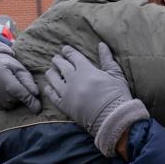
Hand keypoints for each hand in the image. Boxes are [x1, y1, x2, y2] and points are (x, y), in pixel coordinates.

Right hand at [0, 39, 41, 112]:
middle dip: (21, 98)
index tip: (38, 109)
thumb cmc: (6, 65)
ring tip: (9, 89)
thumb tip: (36, 93)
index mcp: (1, 74)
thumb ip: (27, 80)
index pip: (18, 91)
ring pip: (8, 105)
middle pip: (14, 100)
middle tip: (19, 87)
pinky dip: (5, 102)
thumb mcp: (19, 68)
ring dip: (13, 101)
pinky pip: (0, 107)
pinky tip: (3, 92)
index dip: (29, 101)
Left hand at [43, 42, 147, 156]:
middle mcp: (73, 79)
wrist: (113, 118)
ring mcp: (67, 93)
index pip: (73, 56)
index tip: (65, 49)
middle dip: (58, 61)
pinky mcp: (64, 106)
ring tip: (50, 71)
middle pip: (61, 66)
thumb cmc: (117, 96)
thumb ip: (107, 59)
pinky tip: (48, 87)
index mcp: (86, 70)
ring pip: (53, 79)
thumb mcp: (116, 75)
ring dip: (51, 73)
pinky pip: (52, 96)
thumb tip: (102, 45)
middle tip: (56, 59)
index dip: (68, 51)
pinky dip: (49, 90)